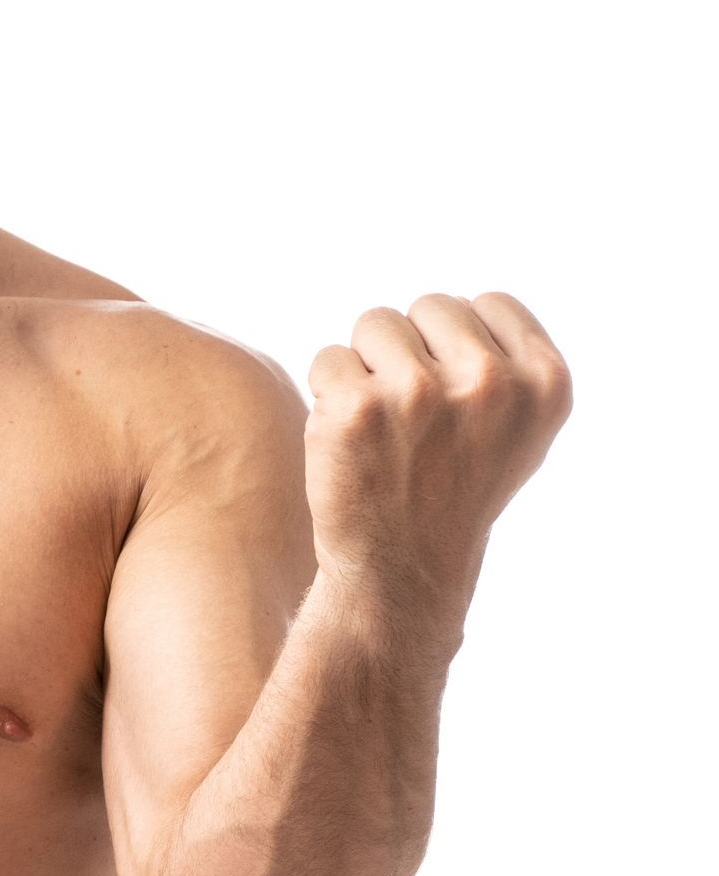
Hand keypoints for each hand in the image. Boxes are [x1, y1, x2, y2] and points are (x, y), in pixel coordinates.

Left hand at [305, 291, 572, 645]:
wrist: (402, 572)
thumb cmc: (456, 489)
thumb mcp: (519, 428)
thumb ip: (509, 359)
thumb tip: (470, 305)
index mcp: (545, 383)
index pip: (490, 304)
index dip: (462, 347)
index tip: (459, 403)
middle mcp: (490, 383)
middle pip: (429, 306)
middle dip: (415, 351)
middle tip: (418, 421)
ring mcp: (420, 392)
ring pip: (374, 324)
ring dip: (369, 368)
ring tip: (386, 429)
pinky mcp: (355, 408)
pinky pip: (330, 358)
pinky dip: (330, 394)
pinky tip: (352, 442)